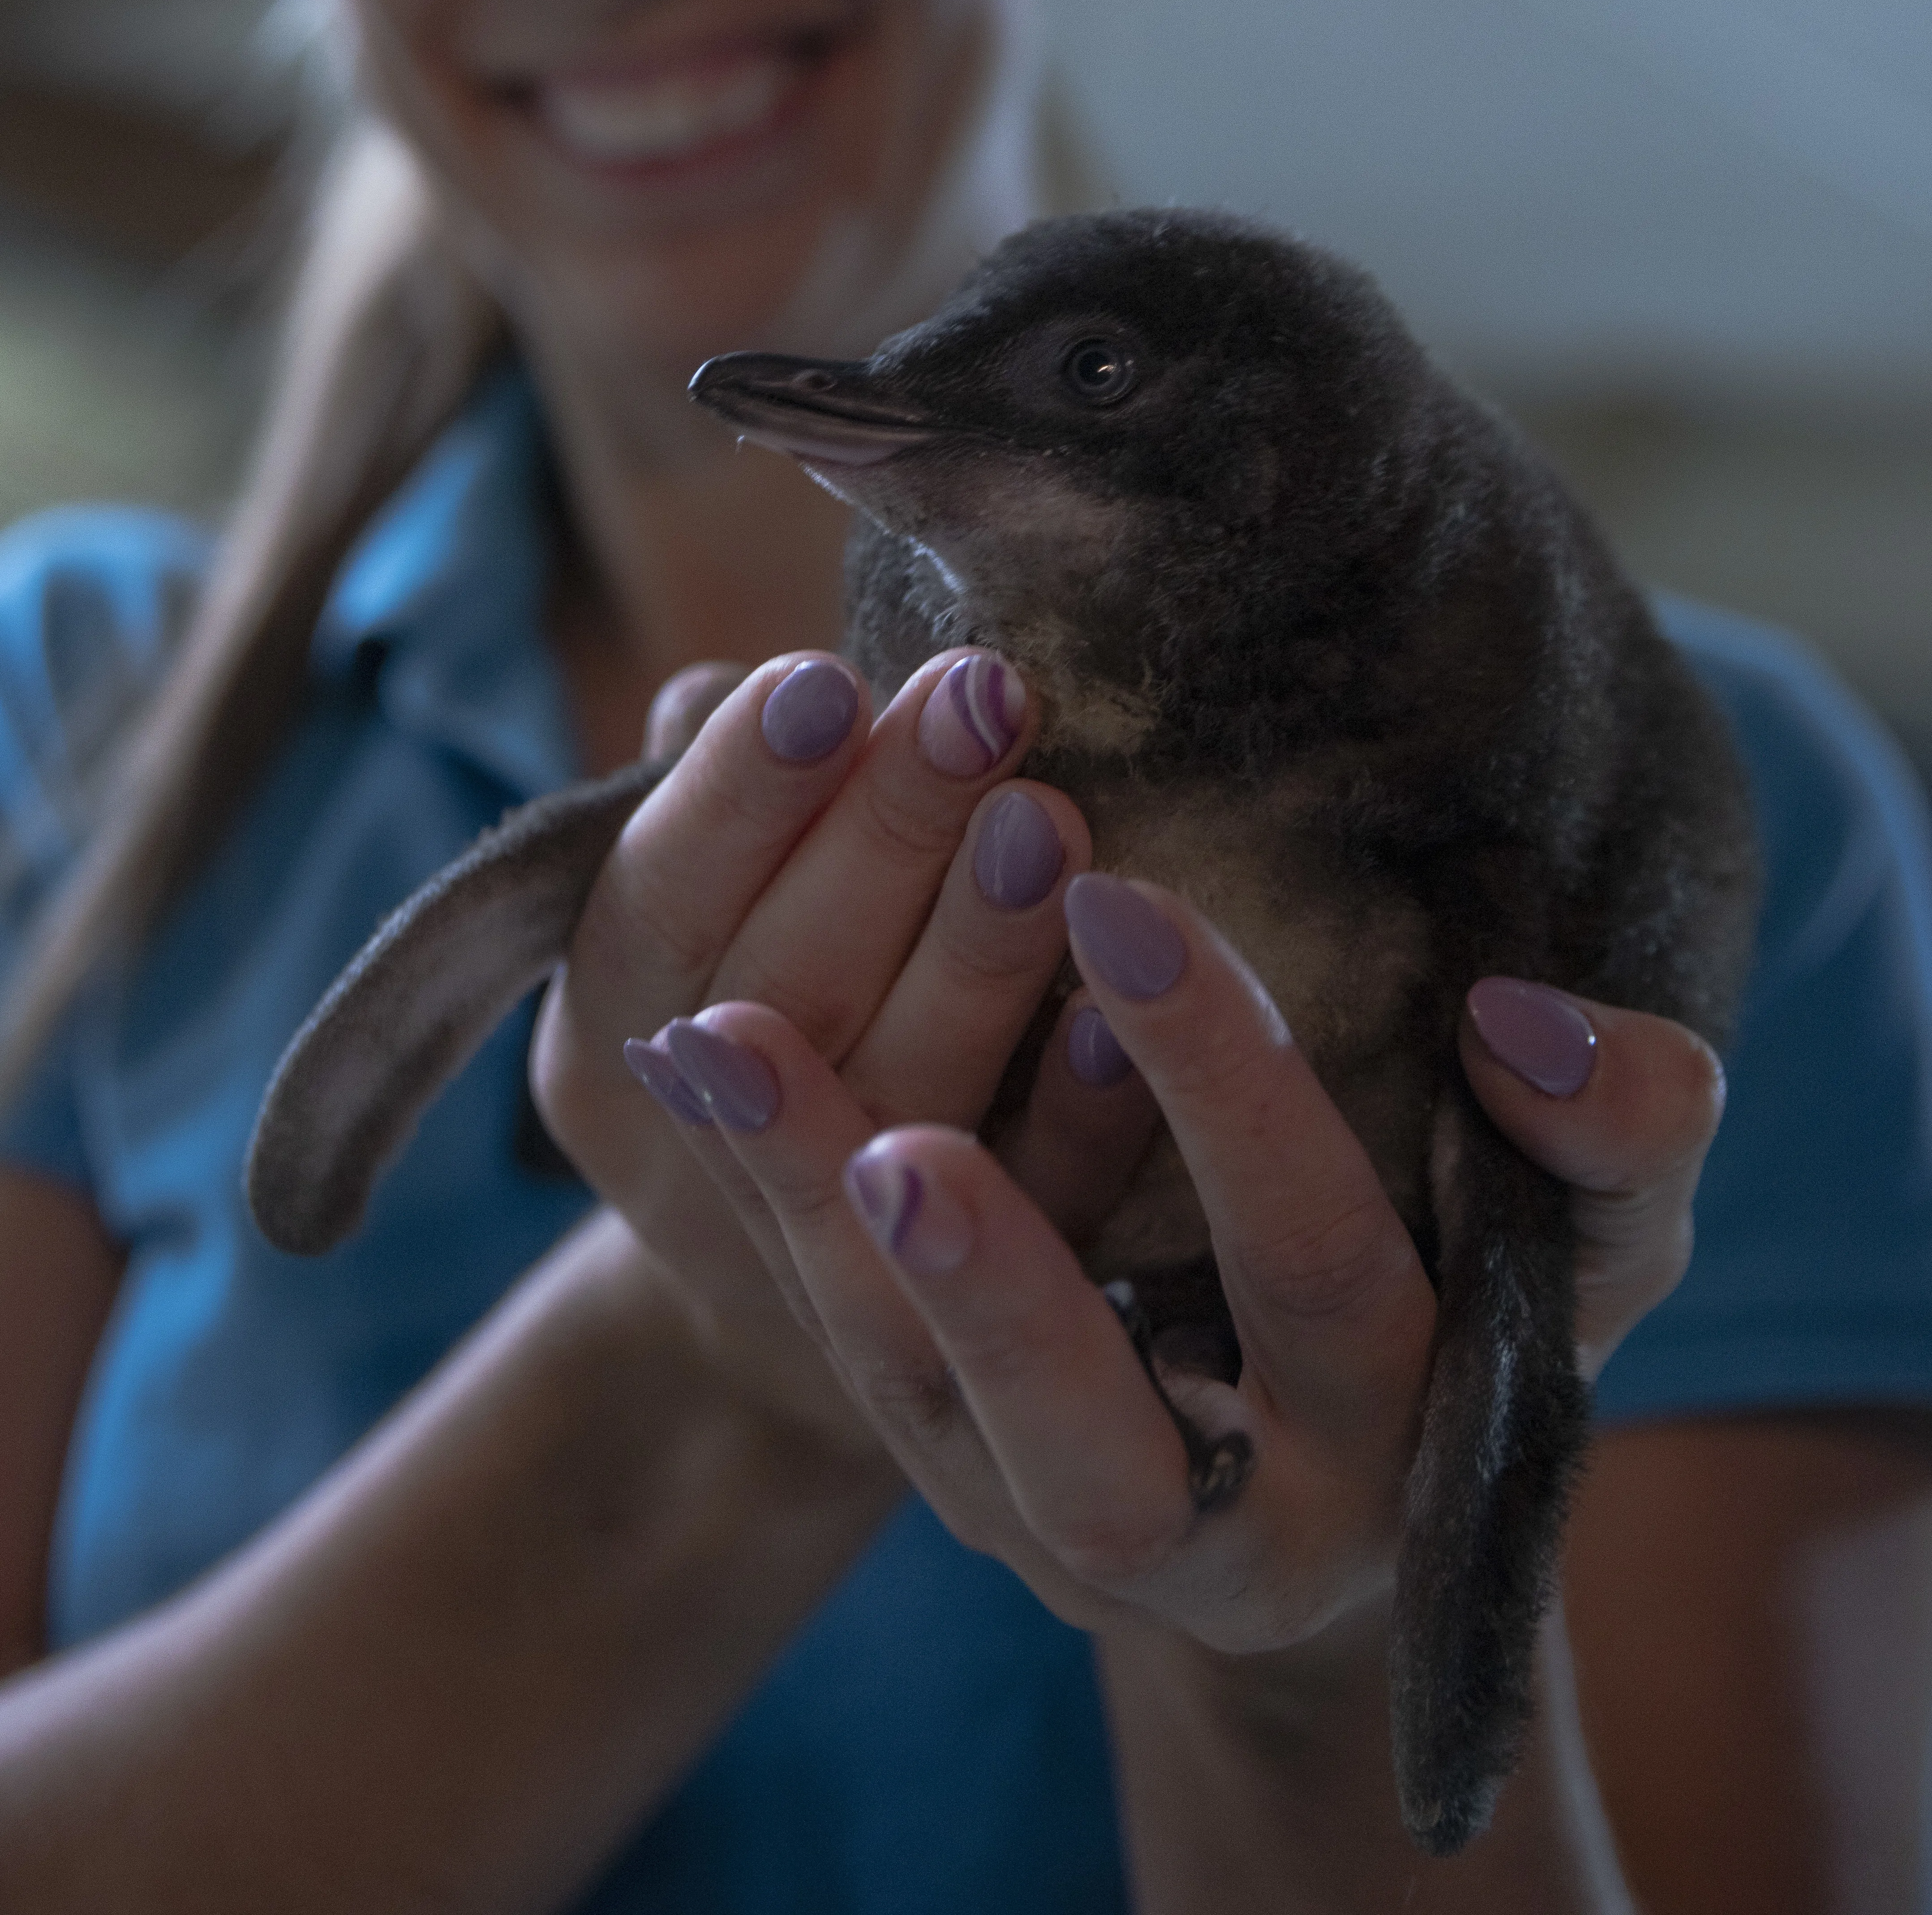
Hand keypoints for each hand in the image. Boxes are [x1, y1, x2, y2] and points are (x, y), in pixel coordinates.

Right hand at [530, 648, 1160, 1439]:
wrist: (814, 1271)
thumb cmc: (776, 986)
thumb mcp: (709, 901)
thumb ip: (717, 797)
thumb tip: (722, 690)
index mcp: (610, 1041)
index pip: (657, 902)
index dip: (738, 792)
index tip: (827, 675)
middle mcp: (699, 1162)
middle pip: (786, 988)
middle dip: (886, 831)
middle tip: (979, 698)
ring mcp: (834, 1263)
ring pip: (903, 1100)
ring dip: (976, 956)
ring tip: (1049, 815)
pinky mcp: (983, 1323)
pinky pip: (1039, 1207)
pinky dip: (1082, 1109)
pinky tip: (1127, 1010)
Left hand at [624, 876, 1726, 1671]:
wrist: (1357, 1434)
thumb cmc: (1489, 1279)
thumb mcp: (1598, 1224)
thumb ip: (1620, 1133)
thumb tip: (1523, 1022)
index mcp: (1391, 1431)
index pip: (1315, 1263)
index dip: (1231, 1091)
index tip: (1125, 900)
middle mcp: (1215, 1519)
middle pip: (1092, 1449)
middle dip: (1003, 1299)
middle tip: (902, 1149)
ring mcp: (1052, 1508)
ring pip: (918, 1406)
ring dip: (812, 1226)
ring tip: (720, 1049)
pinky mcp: (950, 1458)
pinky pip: (842, 1347)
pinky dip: (762, 1199)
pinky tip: (690, 1048)